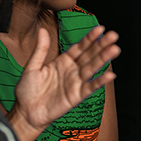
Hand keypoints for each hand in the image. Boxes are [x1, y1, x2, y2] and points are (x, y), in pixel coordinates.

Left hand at [9, 26, 119, 140]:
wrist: (26, 112)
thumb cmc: (27, 90)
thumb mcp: (32, 66)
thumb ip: (40, 49)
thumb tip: (42, 30)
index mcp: (63, 61)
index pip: (80, 47)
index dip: (90, 38)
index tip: (100, 28)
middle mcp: (72, 70)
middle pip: (90, 55)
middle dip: (102, 45)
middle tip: (113, 35)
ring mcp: (76, 82)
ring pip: (92, 68)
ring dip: (104, 59)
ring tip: (115, 49)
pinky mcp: (77, 95)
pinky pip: (90, 87)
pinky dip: (100, 81)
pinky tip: (110, 75)